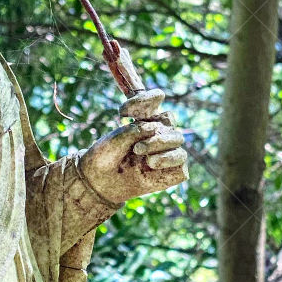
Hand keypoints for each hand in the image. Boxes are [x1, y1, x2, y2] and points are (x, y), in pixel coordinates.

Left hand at [79, 89, 188, 205]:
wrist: (100, 182)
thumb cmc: (106, 157)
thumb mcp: (116, 139)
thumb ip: (137, 130)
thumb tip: (157, 130)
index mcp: (145, 119)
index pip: (156, 99)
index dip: (148, 98)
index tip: (123, 111)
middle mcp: (158, 133)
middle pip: (170, 120)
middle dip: (154, 132)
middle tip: (137, 147)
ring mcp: (166, 152)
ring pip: (178, 139)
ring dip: (160, 144)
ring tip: (143, 157)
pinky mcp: (172, 171)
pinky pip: (181, 160)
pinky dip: (168, 160)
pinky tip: (152, 165)